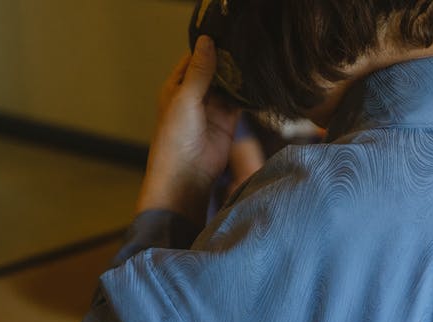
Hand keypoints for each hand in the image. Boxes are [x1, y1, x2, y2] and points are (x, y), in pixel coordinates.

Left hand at [136, 35, 240, 220]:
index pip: (193, 60)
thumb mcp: (185, 98)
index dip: (207, 48)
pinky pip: (239, 103)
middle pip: (214, 71)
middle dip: (227, 61)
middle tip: (246, 46)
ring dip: (238, 77)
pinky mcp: (227, 122)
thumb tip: (207, 41)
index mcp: (177, 87)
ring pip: (228, 86)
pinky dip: (247, 94)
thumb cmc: (175, 138)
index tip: (227, 35)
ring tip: (254, 61)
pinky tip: (257, 83)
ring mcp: (212, 109)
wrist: (187, 175)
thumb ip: (199, 71)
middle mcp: (194, 96)